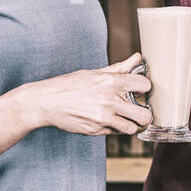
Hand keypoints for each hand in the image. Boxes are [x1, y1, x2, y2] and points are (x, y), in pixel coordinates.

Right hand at [21, 52, 152, 135]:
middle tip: (139, 110)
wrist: (45, 102)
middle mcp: (109, 101)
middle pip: (145, 115)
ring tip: (124, 117)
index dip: (144, 87)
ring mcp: (103, 118)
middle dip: (145, 113)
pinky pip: (115, 132)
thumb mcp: (94, 73)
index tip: (140, 89)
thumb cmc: (68, 85)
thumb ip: (119, 68)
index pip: (145, 85)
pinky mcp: (96, 131)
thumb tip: (138, 58)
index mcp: (110, 82)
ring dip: (130, 123)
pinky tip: (106, 120)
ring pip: (132, 128)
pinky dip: (115, 128)